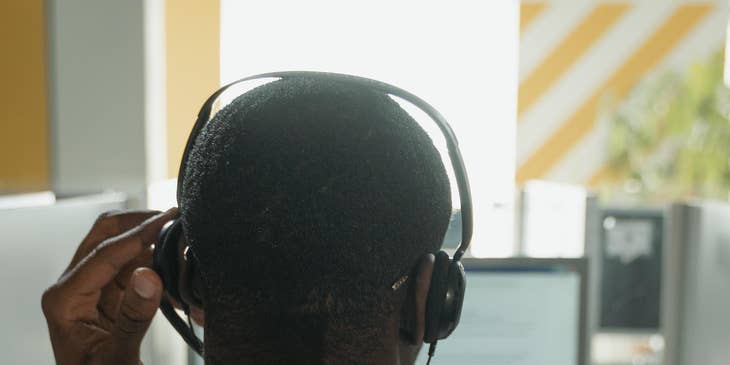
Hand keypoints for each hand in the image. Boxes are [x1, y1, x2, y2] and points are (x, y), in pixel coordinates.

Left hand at [42, 209, 176, 364]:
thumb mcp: (117, 358)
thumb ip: (132, 318)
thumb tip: (149, 275)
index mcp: (65, 300)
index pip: (104, 253)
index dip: (140, 234)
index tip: (169, 220)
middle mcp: (74, 287)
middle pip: (105, 235)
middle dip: (141, 224)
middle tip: (175, 219)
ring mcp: (93, 289)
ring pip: (123, 246)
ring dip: (154, 244)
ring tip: (184, 247)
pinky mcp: (112, 295)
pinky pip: (137, 266)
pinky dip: (159, 265)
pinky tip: (181, 277)